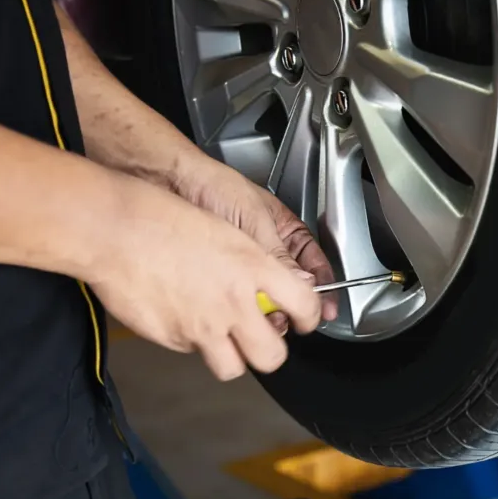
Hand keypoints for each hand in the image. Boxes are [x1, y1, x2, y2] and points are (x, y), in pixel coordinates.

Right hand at [90, 175, 321, 379]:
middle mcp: (232, 302)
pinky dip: (193, 341)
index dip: (311, 318)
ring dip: (232, 356)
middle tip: (264, 340)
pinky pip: (192, 352)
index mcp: (252, 267)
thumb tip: (276, 285)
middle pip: (272, 356)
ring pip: (232, 367)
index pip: (304, 304)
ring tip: (222, 335)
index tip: (307, 320)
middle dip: (272, 353)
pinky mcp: (172, 339)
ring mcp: (202, 326)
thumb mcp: (227, 231)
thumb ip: (257, 264)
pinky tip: (181, 313)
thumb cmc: (163, 218)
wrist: (113, 228)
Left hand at [172, 157, 337, 332]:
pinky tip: (243, 310)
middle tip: (289, 316)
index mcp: (287, 231)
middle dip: (292, 305)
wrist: (173, 182)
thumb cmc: (215, 186)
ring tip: (265, 315)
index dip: (323, 288)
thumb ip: (278, 256)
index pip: (315, 265)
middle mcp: (269, 250)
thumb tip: (303, 285)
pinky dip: (244, 306)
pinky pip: (241, 296)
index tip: (325, 310)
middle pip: (292, 287)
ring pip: (267, 295)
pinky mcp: (222, 275)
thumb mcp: (255, 222)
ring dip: (268, 308)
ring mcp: (245, 265)